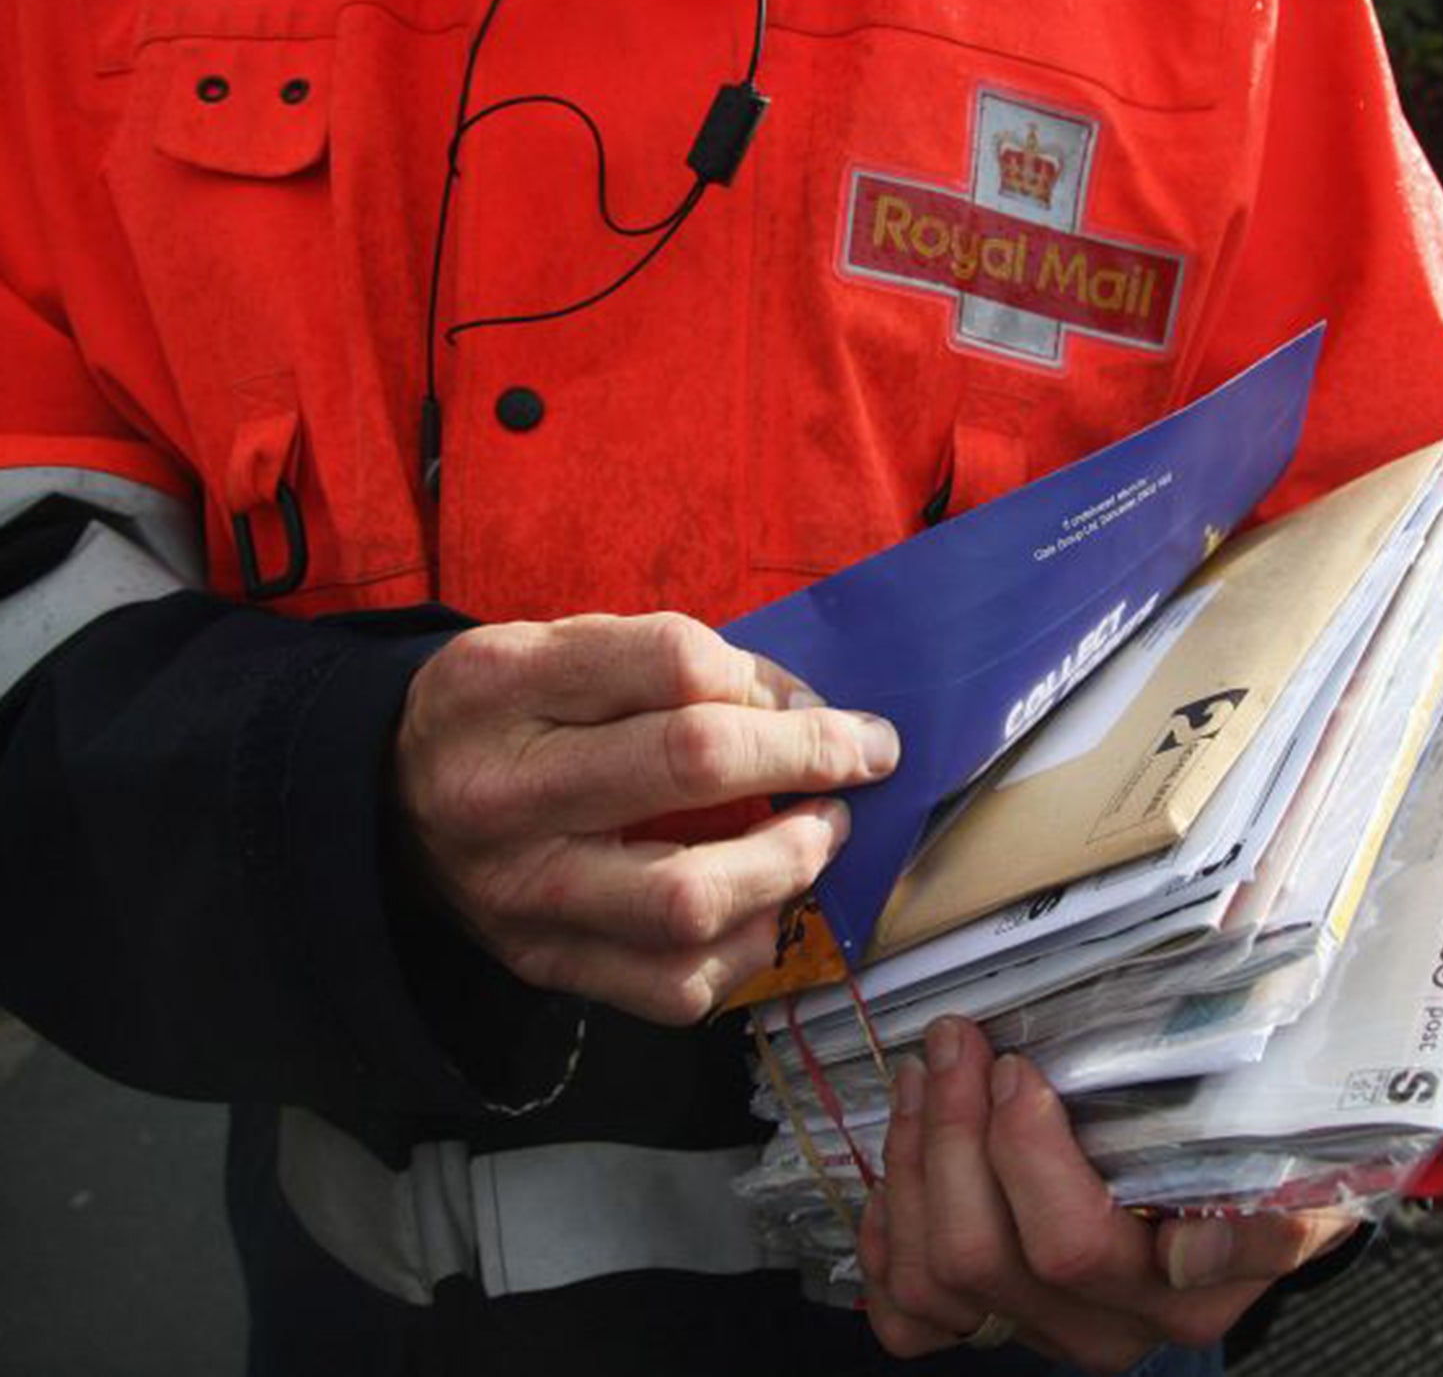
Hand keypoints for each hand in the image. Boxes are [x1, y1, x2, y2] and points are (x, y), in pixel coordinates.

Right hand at [394, 612, 897, 1023]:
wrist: (386, 803)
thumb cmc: (509, 716)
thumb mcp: (560, 649)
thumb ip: (672, 663)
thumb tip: (808, 711)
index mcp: (503, 684)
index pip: (671, 661)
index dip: (772, 683)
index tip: (822, 704)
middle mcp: (503, 791)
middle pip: (690, 763)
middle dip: (807, 758)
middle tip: (864, 758)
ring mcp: (522, 892)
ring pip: (689, 898)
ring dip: (788, 865)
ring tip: (819, 834)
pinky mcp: (544, 964)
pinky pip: (674, 985)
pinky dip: (746, 950)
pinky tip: (766, 908)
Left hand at [858, 1018, 1357, 1373]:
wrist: (1259, 1218)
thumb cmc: (1273, 1173)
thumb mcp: (1306, 1182)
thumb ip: (1274, 1221)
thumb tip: (1194, 1248)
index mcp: (1182, 1294)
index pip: (1072, 1246)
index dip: (1025, 1158)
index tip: (1017, 1068)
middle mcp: (1107, 1327)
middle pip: (983, 1252)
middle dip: (953, 1130)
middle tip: (957, 1043)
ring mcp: (1043, 1334)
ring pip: (935, 1275)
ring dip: (914, 1163)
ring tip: (922, 1076)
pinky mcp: (994, 1332)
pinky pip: (910, 1318)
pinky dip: (887, 1243)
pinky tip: (898, 1175)